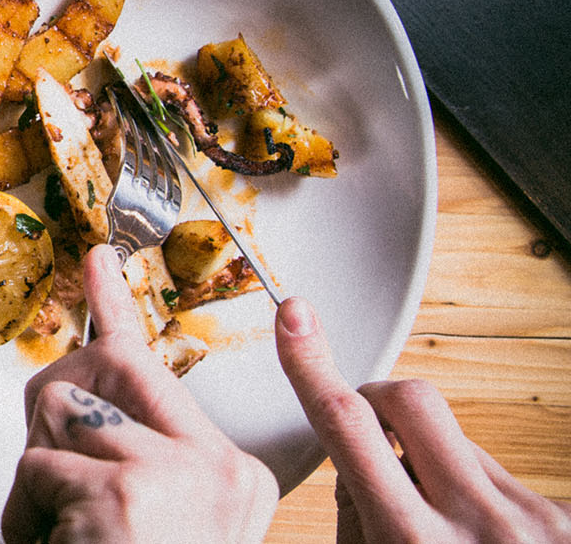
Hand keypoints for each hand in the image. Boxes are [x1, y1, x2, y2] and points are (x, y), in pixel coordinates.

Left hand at [1, 244, 277, 543]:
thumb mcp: (161, 514)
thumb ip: (135, 453)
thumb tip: (71, 401)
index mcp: (231, 473)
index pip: (156, 367)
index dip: (114, 305)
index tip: (98, 259)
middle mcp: (216, 466)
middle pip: (102, 365)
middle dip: (56, 408)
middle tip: (55, 481)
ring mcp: (173, 473)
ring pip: (59, 410)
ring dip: (40, 478)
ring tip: (68, 532)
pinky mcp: (124, 493)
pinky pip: (34, 466)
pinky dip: (25, 516)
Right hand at [275, 296, 570, 542]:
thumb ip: (360, 519)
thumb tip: (359, 461)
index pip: (347, 427)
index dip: (310, 365)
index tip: (294, 316)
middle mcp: (478, 524)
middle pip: (408, 401)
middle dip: (377, 402)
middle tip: (368, 432)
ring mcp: (532, 518)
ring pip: (457, 442)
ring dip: (433, 465)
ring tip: (440, 531)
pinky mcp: (566, 518)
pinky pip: (500, 478)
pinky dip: (477, 499)